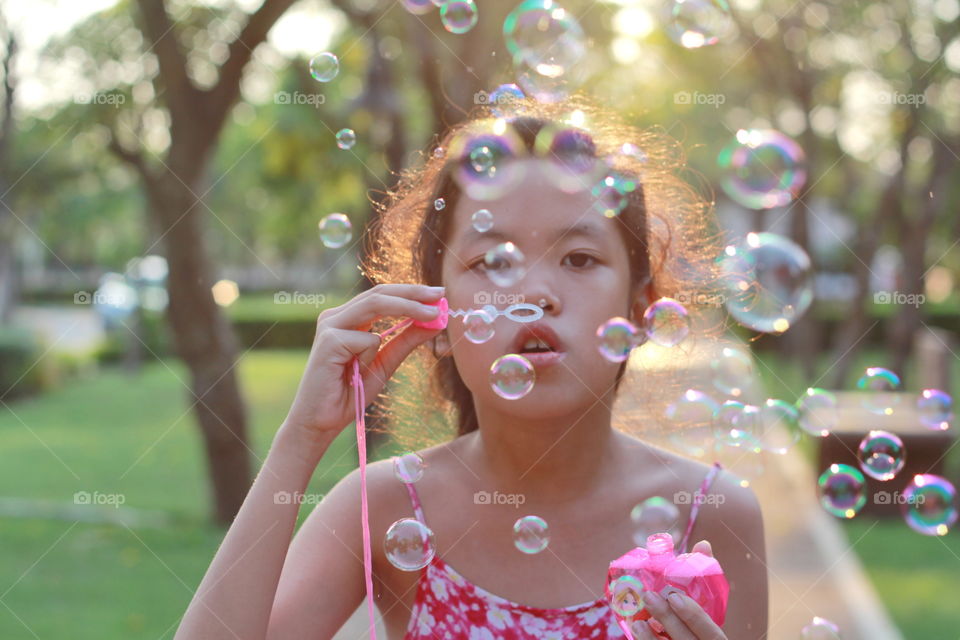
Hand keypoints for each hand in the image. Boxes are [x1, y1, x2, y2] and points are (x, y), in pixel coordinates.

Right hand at [279, 283, 444, 449]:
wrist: (322, 422)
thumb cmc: (349, 394)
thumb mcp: (385, 363)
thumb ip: (405, 341)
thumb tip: (435, 321)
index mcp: (347, 319)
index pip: (382, 295)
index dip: (410, 291)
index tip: (439, 293)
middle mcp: (336, 317)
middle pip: (379, 293)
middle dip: (413, 292)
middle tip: (441, 294)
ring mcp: (330, 326)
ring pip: (376, 304)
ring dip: (409, 308)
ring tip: (433, 315)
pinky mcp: (329, 340)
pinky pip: (368, 339)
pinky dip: (371, 358)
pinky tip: (353, 373)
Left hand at [630, 540, 727, 639]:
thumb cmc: (697, 624)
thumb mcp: (707, 609)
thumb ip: (704, 581)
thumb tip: (703, 545)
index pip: (712, 634)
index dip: (694, 617)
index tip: (674, 597)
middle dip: (669, 620)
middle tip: (650, 597)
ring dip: (651, 638)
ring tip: (637, 622)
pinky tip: (637, 629)